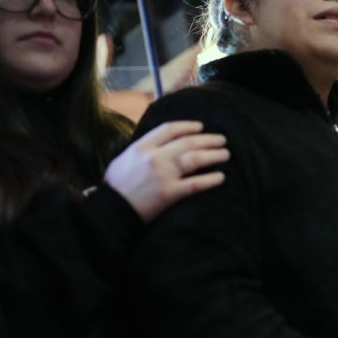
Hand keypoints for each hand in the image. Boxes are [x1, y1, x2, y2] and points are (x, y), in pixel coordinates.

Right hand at [105, 121, 229, 221]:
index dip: (188, 126)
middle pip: (188, 142)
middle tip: (222, 140)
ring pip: (195, 159)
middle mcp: (154, 157)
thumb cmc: (117, 186)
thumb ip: (145, 149)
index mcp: (141, 146)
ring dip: (214, 155)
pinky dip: (211, 179)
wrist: (111, 211)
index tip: (201, 127)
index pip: (169, 129)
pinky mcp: (170, 193)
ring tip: (225, 154)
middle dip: (208, 139)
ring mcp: (163, 175)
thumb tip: (165, 143)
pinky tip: (221, 177)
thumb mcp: (126, 159)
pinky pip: (196, 183)